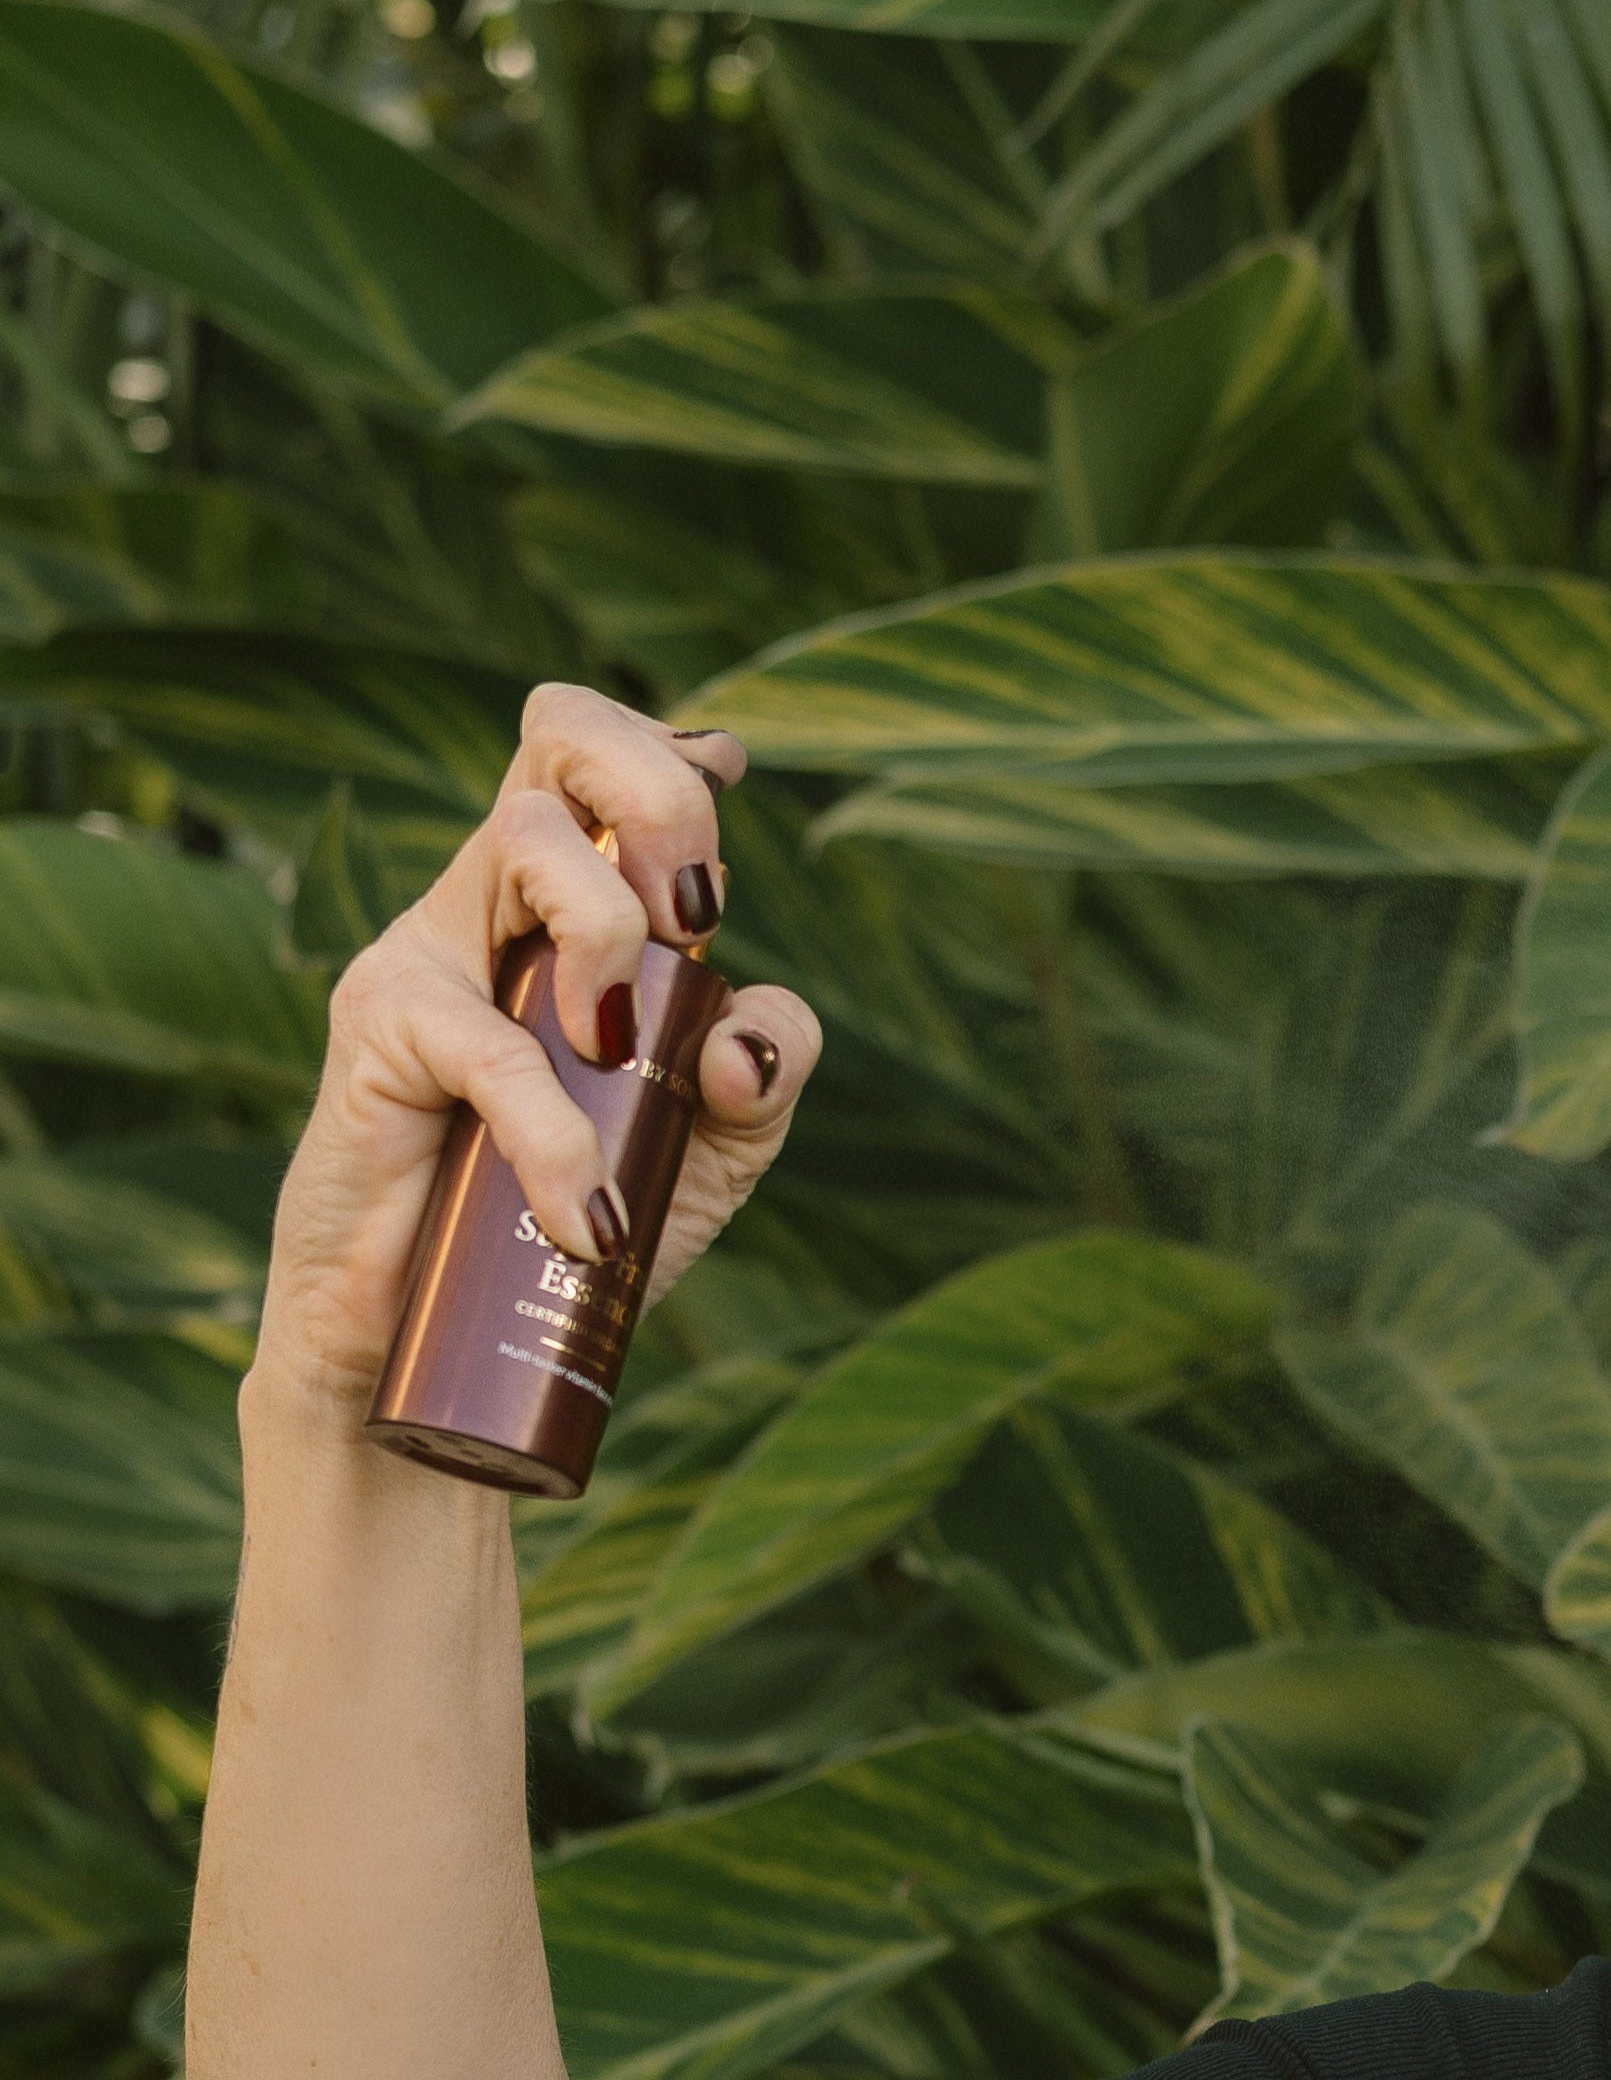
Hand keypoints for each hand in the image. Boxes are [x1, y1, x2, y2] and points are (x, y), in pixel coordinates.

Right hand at [253, 682, 822, 1420]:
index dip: (670, 753)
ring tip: (622, 1062)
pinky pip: (491, 1043)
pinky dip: (558, 1135)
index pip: (601, 758)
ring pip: (529, 840)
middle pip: (561, 735)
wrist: (432, 1344)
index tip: (724, 819)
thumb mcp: (708, 1152)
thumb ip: (762, 1077)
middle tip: (697, 921)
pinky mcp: (378, 1025)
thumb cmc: (566, 1223)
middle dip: (660, 800)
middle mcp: (499, 898)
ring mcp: (432, 946)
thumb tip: (745, 1030)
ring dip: (611, 935)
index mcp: (577, 904)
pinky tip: (588, 1219)